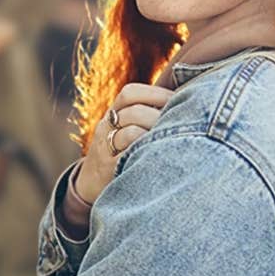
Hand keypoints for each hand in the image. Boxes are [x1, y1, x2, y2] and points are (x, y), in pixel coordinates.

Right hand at [73, 84, 172, 204]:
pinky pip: (129, 157)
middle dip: (161, 115)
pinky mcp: (109, 169)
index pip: (130, 93)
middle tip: (183, 122)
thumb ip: (146, 114)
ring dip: (156, 134)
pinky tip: (160, 154)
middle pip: (134, 111)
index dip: (156, 93)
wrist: (90, 182)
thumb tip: (184, 100)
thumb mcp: (124, 128)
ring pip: (132, 132)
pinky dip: (146, 152)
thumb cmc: (118, 151)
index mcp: (112, 113)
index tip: (179, 99)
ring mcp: (106, 148)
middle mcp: (106, 127)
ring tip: (173, 139)